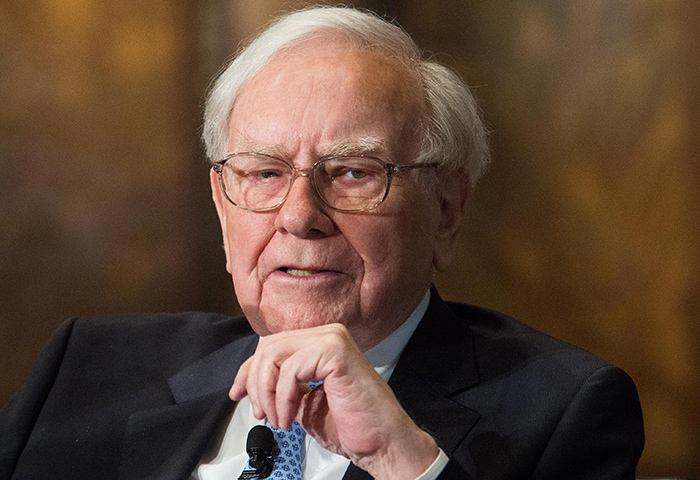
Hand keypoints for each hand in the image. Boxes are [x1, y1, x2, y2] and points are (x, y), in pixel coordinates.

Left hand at [229, 323, 439, 479]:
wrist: (383, 443)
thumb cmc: (353, 426)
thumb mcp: (305, 402)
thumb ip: (284, 385)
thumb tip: (253, 383)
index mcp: (322, 343)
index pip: (271, 345)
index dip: (248, 371)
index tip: (237, 394)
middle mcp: (327, 334)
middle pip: (267, 346)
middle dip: (254, 383)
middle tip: (261, 413)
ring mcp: (332, 339)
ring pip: (273, 354)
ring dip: (267, 393)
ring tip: (278, 419)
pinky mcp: (335, 352)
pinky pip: (289, 370)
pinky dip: (282, 398)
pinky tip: (289, 417)